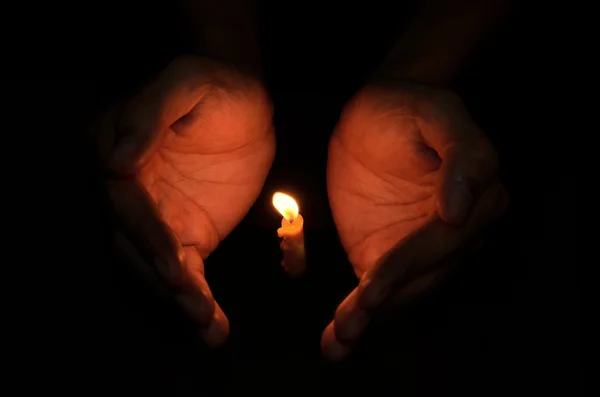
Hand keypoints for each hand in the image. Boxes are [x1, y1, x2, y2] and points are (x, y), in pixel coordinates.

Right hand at [96, 56, 274, 345]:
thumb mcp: (186, 82)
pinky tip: (214, 323)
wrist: (243, 99)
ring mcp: (157, 214)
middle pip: (135, 242)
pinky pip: (186, 269)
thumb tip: (116, 161)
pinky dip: (198, 296)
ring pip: (157, 264)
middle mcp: (128, 189)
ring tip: (209, 326)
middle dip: (164, 277)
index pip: (126, 201)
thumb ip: (150, 114)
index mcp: (117, 149)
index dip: (148, 232)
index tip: (174, 262)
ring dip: (181, 298)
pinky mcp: (186, 232)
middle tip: (197, 308)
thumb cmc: (213, 84)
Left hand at [322, 80, 507, 359]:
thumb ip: (460, 156)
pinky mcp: (391, 252)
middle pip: (421, 275)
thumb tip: (461, 209)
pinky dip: (359, 313)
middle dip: (384, 302)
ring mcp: (422, 246)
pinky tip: (336, 339)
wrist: (380, 112)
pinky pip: (380, 288)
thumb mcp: (437, 113)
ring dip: (369, 318)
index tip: (373, 287)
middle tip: (349, 325)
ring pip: (402, 290)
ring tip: (338, 341)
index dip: (406, 266)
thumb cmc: (410, 107)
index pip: (438, 241)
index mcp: (476, 198)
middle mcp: (456, 232)